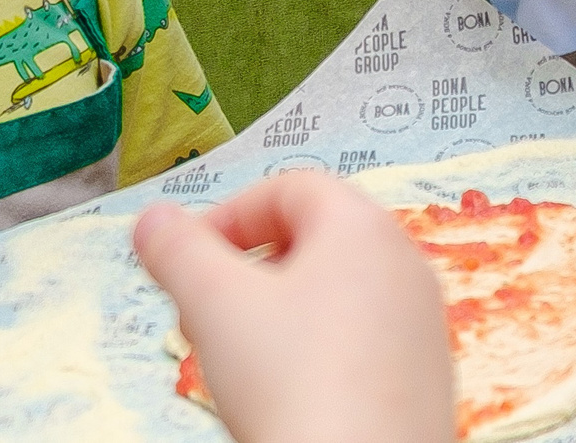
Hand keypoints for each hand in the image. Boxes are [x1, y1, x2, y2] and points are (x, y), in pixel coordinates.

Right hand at [132, 172, 454, 442]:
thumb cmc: (297, 384)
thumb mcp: (215, 306)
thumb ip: (178, 252)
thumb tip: (152, 219)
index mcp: (364, 226)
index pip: (292, 186)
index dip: (228, 214)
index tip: (185, 260)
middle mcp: (405, 261)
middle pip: (314, 238)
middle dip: (246, 268)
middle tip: (200, 314)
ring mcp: (420, 316)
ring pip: (336, 289)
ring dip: (276, 309)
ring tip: (234, 356)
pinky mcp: (423, 368)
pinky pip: (360, 335)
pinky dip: (315, 345)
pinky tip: (284, 389)